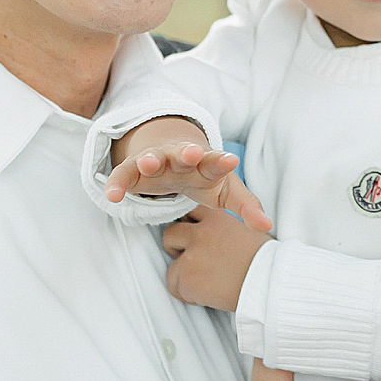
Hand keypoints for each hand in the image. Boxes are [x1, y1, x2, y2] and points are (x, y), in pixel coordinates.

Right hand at [106, 120, 271, 230]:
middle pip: (184, 153)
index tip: (232, 161)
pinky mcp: (134, 171)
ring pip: (152, 158)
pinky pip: (124, 176)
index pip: (217, 162)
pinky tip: (112, 196)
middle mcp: (181, 158)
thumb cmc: (204, 177)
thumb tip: (267, 228)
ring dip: (150, 160)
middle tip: (193, 153)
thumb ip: (246, 207)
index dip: (223, 162)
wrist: (174, 158)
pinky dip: (117, 183)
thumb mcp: (225, 191)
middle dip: (188, 153)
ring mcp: (157, 161)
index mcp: (207, 163)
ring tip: (148, 164)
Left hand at [159, 200, 270, 311]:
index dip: (189, 228)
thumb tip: (216, 237)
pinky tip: (208, 295)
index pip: (189, 213)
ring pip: (171, 267)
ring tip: (207, 284)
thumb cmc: (266, 262)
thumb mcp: (248, 231)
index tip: (194, 240)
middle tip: (195, 263)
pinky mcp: (187, 279)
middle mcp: (201, 233)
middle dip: (177, 250)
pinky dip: (188, 295)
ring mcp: (191, 256)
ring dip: (184, 277)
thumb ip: (225, 229)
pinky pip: (175, 288)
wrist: (270, 284)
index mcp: (216, 217)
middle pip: (171, 235)